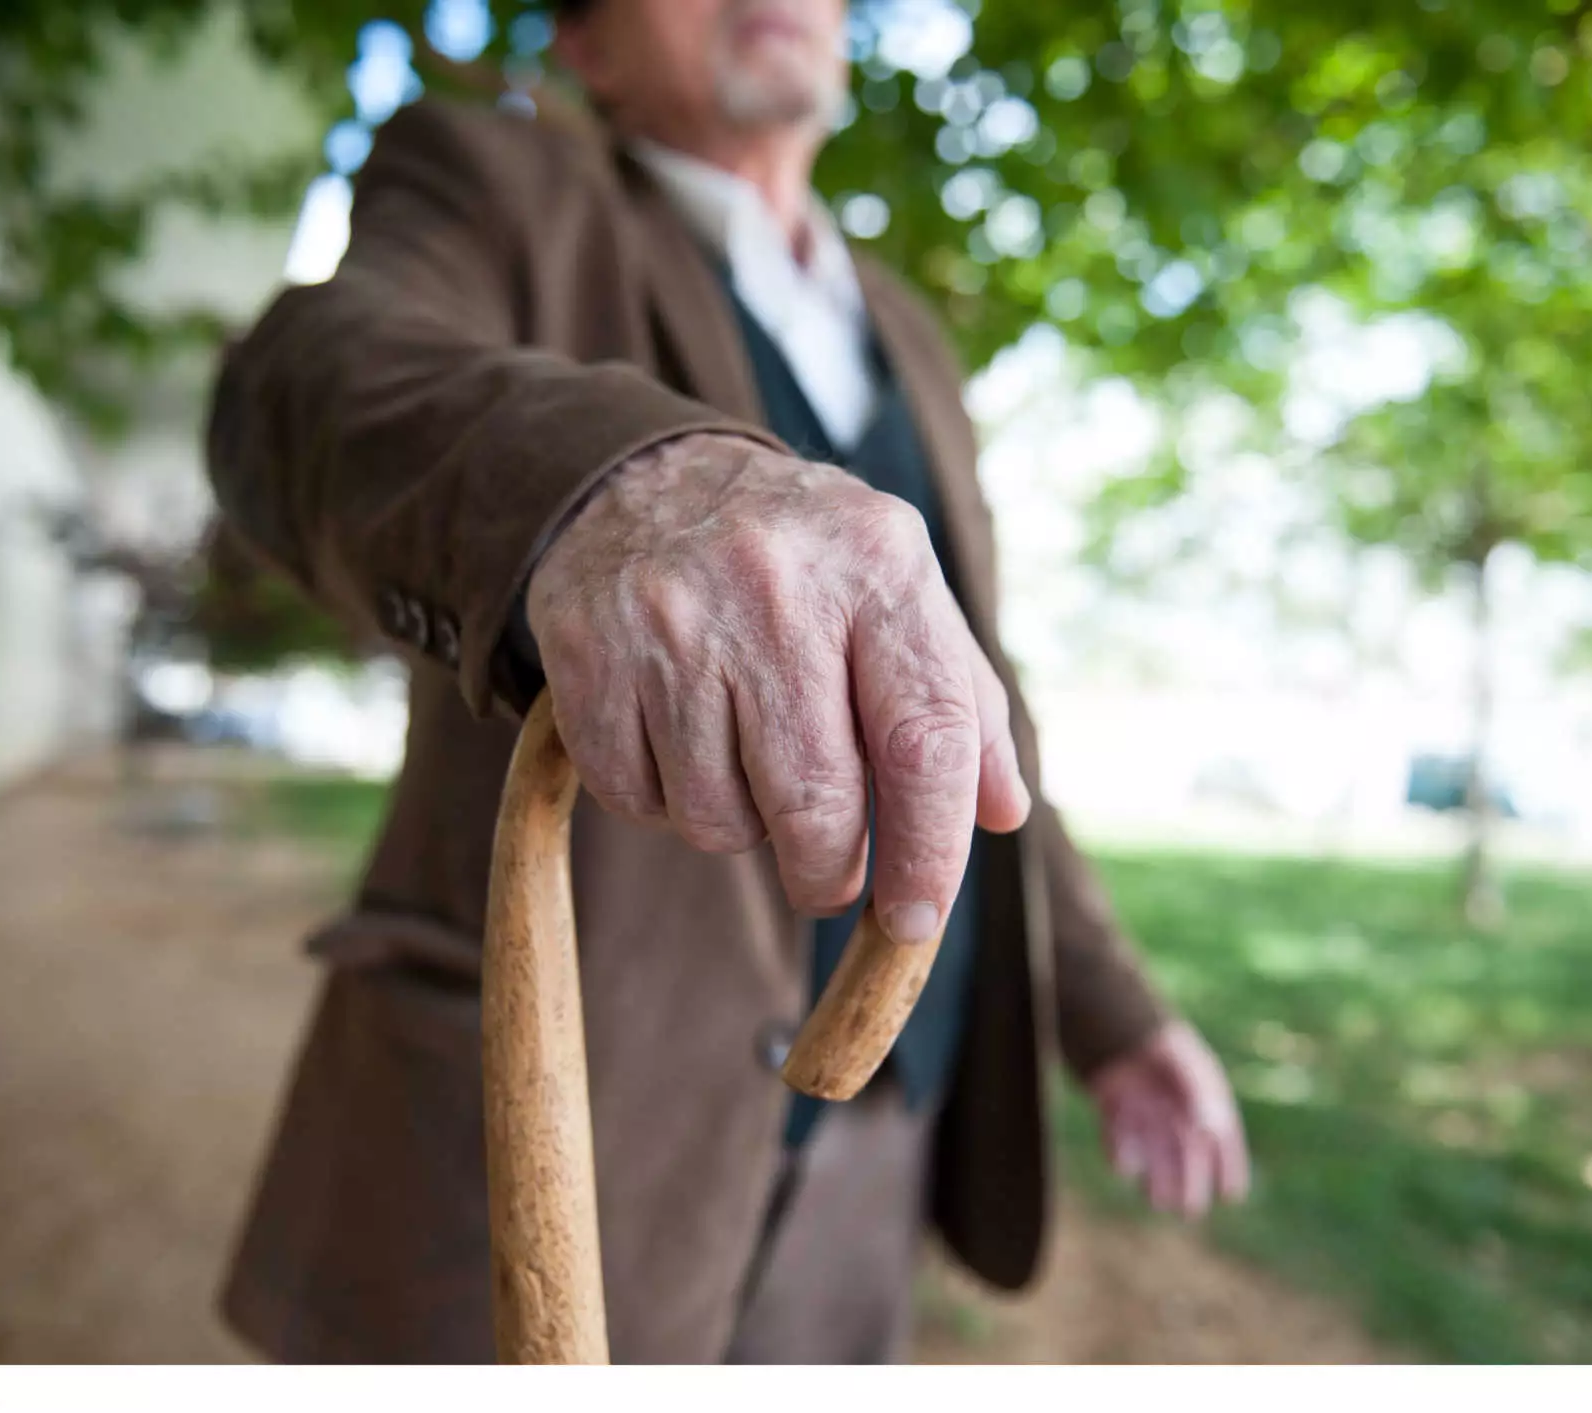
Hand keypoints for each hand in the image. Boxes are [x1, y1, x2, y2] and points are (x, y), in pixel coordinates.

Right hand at [526, 432, 1030, 940]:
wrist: (646, 474)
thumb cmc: (802, 559)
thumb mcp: (898, 590)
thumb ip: (961, 699)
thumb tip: (1003, 813)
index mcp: (878, 564)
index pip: (924, 741)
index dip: (929, 853)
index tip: (915, 921)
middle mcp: (776, 582)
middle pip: (816, 804)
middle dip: (828, 873)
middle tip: (826, 877)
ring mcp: (673, 616)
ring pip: (718, 818)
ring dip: (738, 826)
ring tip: (740, 761)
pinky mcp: (588, 649)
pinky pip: (635, 800)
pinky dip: (660, 802)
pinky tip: (675, 741)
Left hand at [1087, 1020, 1249, 1218]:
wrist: (1113, 1018)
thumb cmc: (1160, 1042)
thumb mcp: (1186, 1067)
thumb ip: (1199, 1096)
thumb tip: (1210, 1132)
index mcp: (1204, 1095)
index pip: (1224, 1138)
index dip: (1230, 1166)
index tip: (1232, 1195)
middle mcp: (1176, 1108)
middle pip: (1188, 1153)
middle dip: (1190, 1182)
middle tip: (1188, 1209)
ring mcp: (1146, 1111)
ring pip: (1156, 1153)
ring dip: (1158, 1177)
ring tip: (1159, 1201)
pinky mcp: (1115, 1109)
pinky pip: (1122, 1138)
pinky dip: (1124, 1154)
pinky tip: (1126, 1169)